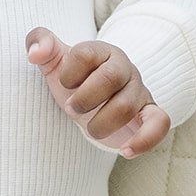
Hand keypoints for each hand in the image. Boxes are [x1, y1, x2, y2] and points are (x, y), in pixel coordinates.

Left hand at [25, 27, 170, 156]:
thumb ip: (39, 43)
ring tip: (90, 129)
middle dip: (84, 98)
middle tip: (71, 109)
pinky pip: (160, 124)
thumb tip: (35, 53)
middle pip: (111, 77)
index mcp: (101, 51)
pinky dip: (144, 140)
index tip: (64, 84)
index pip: (85, 53)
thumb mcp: (54, 61)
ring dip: (100, 124)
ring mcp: (139, 91)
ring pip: (126, 106)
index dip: (67, 73)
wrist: (94, 102)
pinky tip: (125, 152)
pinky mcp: (149, 114)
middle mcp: (124, 68)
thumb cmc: (74, 80)